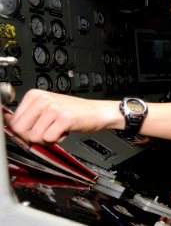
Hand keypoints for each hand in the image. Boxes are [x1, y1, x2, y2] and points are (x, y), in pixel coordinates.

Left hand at [5, 89, 120, 144]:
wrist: (97, 112)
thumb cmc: (73, 112)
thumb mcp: (47, 109)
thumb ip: (27, 116)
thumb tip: (7, 122)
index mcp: (35, 95)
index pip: (12, 121)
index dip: (21, 132)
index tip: (33, 132)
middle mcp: (43, 99)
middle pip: (19, 130)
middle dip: (31, 138)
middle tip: (46, 132)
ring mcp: (53, 108)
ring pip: (34, 137)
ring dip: (46, 139)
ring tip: (57, 129)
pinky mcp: (64, 118)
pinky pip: (49, 139)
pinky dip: (57, 140)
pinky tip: (64, 131)